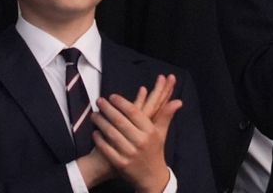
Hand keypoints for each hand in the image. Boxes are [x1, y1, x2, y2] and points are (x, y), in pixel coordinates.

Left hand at [88, 74, 182, 192]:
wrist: (151, 177)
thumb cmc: (154, 151)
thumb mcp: (161, 133)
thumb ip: (166, 115)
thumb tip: (178, 101)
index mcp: (150, 132)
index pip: (134, 112)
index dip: (122, 103)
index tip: (112, 96)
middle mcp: (140, 142)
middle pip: (120, 121)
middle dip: (108, 109)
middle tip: (99, 101)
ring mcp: (130, 153)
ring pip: (111, 134)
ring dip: (101, 123)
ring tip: (94, 115)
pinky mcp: (120, 164)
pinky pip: (106, 149)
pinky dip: (99, 140)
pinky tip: (95, 132)